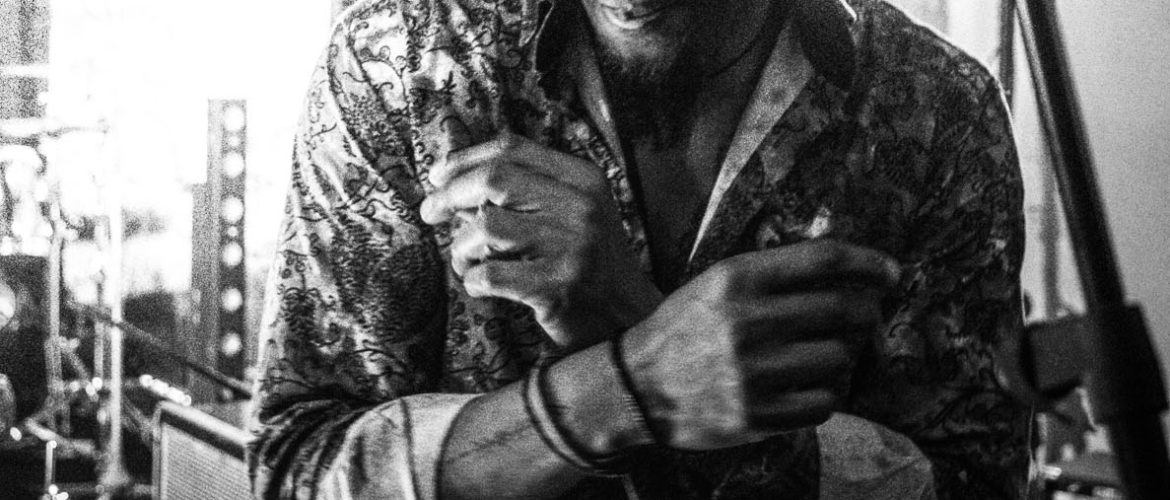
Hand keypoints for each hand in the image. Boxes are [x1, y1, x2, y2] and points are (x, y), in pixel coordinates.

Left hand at [421, 133, 661, 350]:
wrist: (628, 319)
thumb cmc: (588, 263)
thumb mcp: (573, 213)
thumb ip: (527, 191)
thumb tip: (453, 181)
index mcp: (584, 178)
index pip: (512, 149)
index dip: (465, 159)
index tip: (437, 176)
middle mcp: (582, 206)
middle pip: (494, 179)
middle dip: (450, 194)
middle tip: (430, 213)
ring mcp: (574, 246)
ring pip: (486, 227)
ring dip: (461, 246)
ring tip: (465, 261)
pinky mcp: (560, 287)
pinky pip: (490, 275)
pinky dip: (472, 280)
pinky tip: (479, 286)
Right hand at [619, 240, 900, 449]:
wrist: (636, 387)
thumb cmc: (684, 329)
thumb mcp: (716, 284)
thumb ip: (772, 274)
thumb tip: (847, 272)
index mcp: (737, 278)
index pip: (824, 259)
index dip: (869, 263)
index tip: (891, 273)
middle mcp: (748, 321)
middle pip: (844, 308)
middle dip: (865, 313)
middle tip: (863, 319)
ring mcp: (754, 371)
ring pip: (840, 358)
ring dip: (842, 357)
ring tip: (822, 358)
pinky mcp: (757, 415)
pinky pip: (825, 401)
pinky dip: (825, 394)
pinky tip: (807, 388)